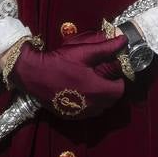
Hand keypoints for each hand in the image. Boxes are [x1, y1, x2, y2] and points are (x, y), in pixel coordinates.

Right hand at [9, 31, 127, 119]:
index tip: (113, 72)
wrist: (34, 75)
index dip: (119, 80)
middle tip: (103, 75)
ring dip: (101, 97)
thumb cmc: (60, 62)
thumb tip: (123, 40)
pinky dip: (89, 103)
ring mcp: (80, 113)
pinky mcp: (70, 116)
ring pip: (99, 108)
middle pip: (111, 100)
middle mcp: (91, 106)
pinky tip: (81, 90)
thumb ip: (106, 48)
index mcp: (97, 90)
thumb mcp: (84, 52)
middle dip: (110, 88)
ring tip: (93, 82)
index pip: (120, 90)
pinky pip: (87, 112)